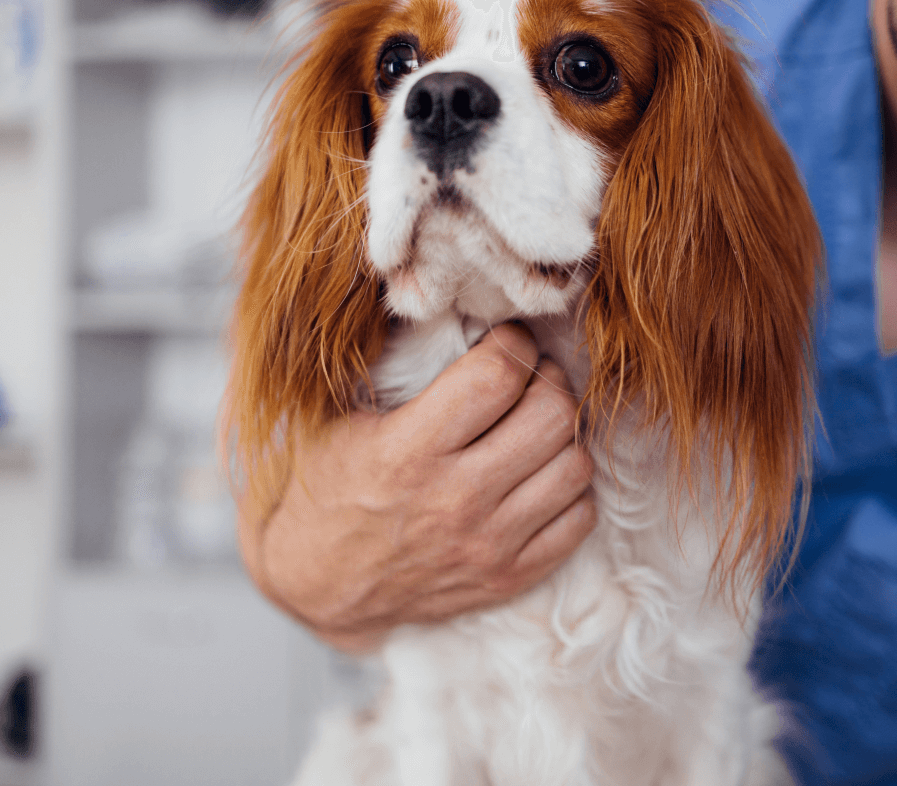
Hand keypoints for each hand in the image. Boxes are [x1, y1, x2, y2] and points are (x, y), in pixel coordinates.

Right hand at [235, 323, 596, 653]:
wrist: (319, 586)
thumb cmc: (328, 488)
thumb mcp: (338, 420)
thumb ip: (394, 369)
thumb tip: (456, 309)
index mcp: (408, 451)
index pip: (498, 377)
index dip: (512, 345)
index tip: (505, 343)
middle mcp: (455, 499)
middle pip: (551, 416)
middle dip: (548, 382)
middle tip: (529, 379)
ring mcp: (487, 545)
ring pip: (575, 466)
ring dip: (563, 436)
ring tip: (535, 427)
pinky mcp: (507, 577)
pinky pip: (578, 520)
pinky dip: (569, 490)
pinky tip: (539, 475)